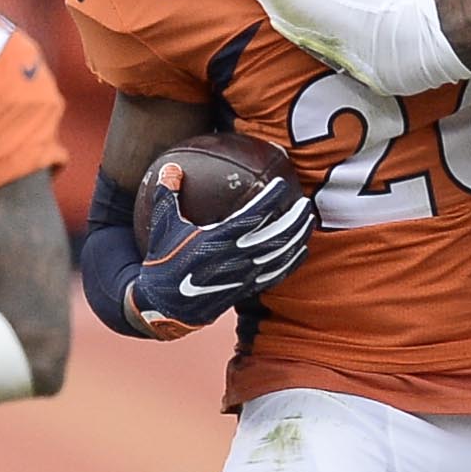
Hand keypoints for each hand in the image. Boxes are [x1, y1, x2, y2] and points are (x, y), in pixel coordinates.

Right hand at [128, 170, 315, 336]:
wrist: (164, 306)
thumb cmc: (163, 260)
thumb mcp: (162, 226)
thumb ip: (167, 195)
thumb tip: (171, 166)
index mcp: (216, 241)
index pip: (252, 216)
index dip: (270, 200)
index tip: (283, 184)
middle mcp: (234, 259)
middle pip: (275, 237)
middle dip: (293, 220)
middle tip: (306, 203)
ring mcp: (243, 276)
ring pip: (279, 256)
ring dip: (297, 238)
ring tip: (309, 220)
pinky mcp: (246, 290)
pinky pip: (275, 275)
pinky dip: (291, 262)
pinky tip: (302, 250)